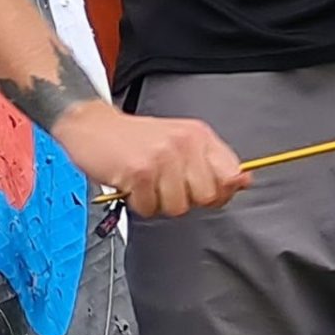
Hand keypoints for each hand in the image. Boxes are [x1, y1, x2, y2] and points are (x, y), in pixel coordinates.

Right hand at [52, 100, 247, 218]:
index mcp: (198, 136)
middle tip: (165, 183)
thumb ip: (212, 163)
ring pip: (177, 208)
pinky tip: (131, 183)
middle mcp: (184, 143)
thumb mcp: (180, 141)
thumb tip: (243, 181)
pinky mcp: (139, 172)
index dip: (219, 192)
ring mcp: (162, 157)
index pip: (231, 175)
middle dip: (185, 199)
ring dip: (158, 202)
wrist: (91, 125)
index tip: (200, 188)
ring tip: (146, 182)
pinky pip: (149, 208)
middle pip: (206, 197)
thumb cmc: (134, 138)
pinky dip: (138, 202)